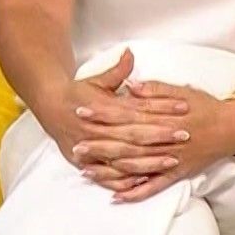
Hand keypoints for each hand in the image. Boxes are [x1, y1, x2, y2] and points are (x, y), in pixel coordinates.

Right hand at [35, 49, 190, 190]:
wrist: (49, 106)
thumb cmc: (76, 94)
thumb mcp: (96, 80)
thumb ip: (117, 71)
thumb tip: (130, 53)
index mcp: (101, 108)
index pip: (137, 109)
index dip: (160, 109)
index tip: (182, 107)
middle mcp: (95, 129)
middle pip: (133, 135)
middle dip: (160, 136)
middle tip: (185, 134)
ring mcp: (90, 148)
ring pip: (123, 158)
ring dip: (148, 161)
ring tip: (172, 160)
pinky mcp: (85, 163)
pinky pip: (107, 176)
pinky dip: (124, 181)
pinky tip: (143, 181)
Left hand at [79, 80, 234, 202]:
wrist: (233, 126)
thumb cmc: (205, 105)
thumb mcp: (180, 90)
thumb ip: (154, 90)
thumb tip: (130, 86)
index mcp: (163, 117)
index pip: (126, 114)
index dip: (103, 113)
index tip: (82, 110)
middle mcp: (165, 140)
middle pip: (127, 143)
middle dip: (100, 144)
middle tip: (76, 146)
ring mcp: (171, 159)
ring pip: (136, 166)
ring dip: (111, 170)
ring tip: (87, 171)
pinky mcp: (177, 174)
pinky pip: (154, 186)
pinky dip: (136, 193)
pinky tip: (117, 196)